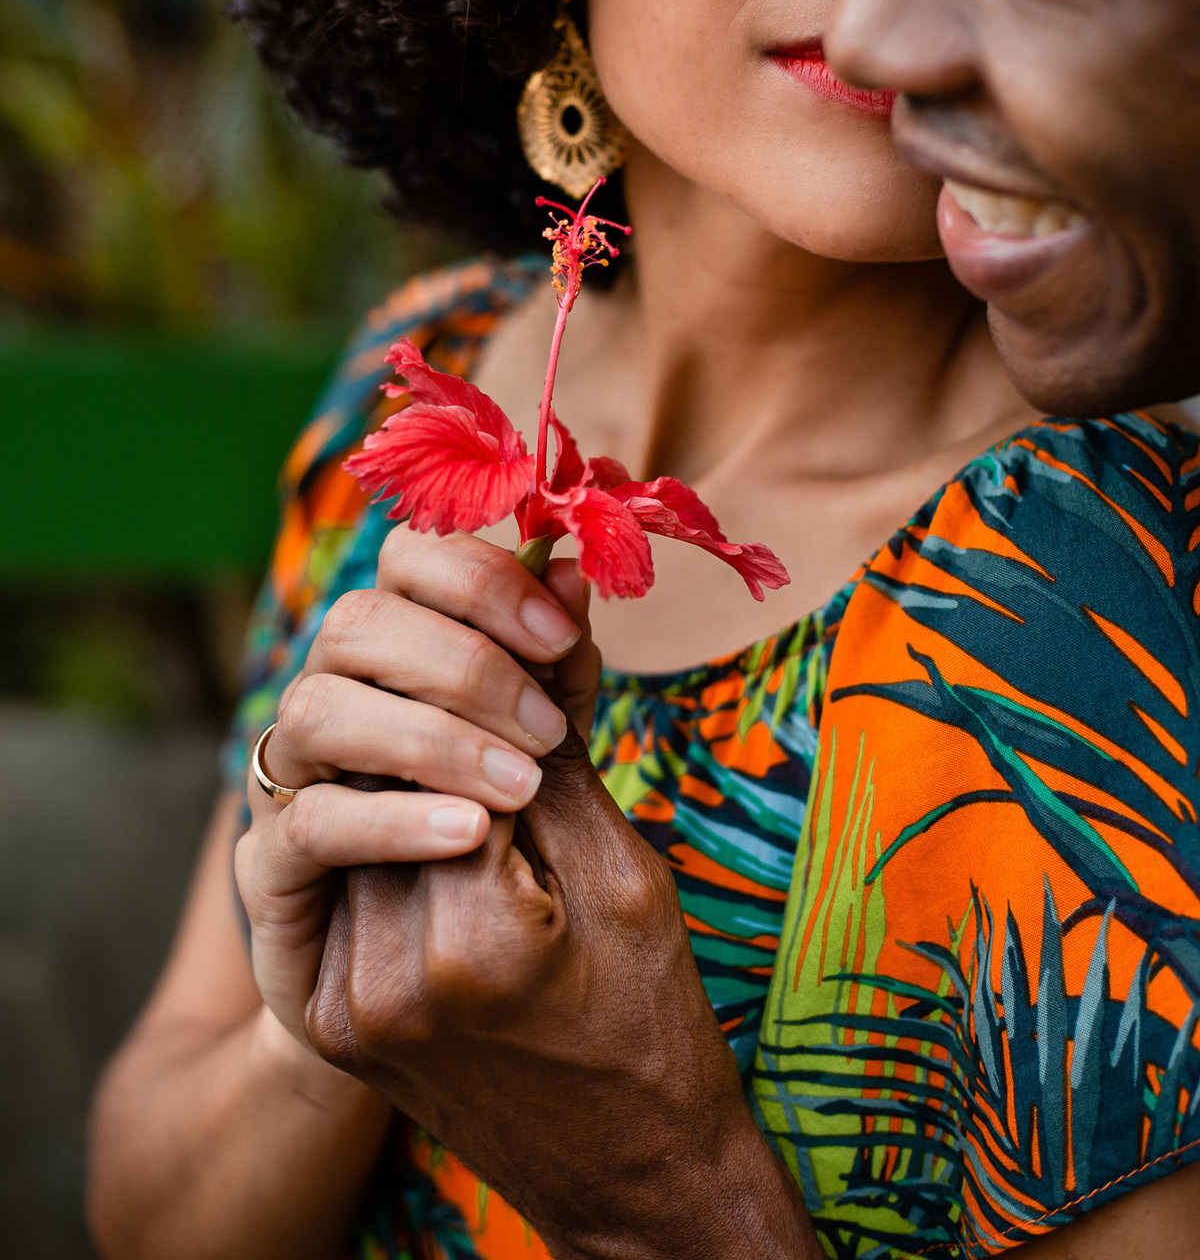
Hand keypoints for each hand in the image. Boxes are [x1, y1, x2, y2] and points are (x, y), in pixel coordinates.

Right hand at [235, 530, 600, 1047]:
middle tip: (544, 730)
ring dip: (431, 736)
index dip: (479, 579)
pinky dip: (392, 818)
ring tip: (518, 787)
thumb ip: (553, 674)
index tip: (559, 633)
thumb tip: (568, 571)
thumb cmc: (511, 859)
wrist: (466, 1011)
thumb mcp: (550, 759)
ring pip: (317, 707)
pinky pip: (306, 823)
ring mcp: (289, 782)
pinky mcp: (270, 874)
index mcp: (394, 653)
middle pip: (356, 622)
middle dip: (464, 662)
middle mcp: (330, 698)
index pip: (404, 561)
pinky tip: (468, 833)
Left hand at [304, 725, 819, 1259]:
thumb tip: (547, 618)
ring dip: (408, 778)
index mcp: (479, 938)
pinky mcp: (331, 1021)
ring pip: (352, 822)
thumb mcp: (627, 873)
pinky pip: (342, 889)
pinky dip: (388, 842)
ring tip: (478, 772)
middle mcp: (388, 975)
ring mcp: (348, 1005)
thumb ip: (561, 752)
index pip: (455, 750)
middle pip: (385, 779)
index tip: (538, 673)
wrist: (624, 1175)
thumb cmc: (649, 1015)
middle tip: (506, 717)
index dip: (498, 698)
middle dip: (445, 728)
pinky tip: (441, 830)